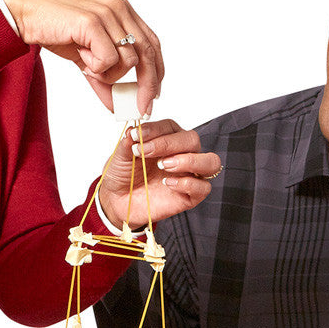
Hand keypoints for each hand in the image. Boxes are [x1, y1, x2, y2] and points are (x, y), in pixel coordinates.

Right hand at [0, 0, 161, 115]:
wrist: (25, 15)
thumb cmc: (55, 30)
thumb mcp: (86, 57)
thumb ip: (104, 79)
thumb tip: (117, 105)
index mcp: (123, 12)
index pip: (152, 44)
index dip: (156, 72)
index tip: (151, 96)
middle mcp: (120, 9)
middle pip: (148, 53)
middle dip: (146, 85)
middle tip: (139, 108)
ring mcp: (108, 13)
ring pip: (129, 60)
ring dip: (108, 74)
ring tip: (87, 64)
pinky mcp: (93, 22)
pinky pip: (108, 59)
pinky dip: (95, 67)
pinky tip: (80, 56)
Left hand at [99, 120, 221, 229]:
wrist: (118, 200)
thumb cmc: (124, 174)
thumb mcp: (121, 155)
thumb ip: (128, 142)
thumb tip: (133, 129)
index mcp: (168, 140)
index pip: (171, 127)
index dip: (155, 129)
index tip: (136, 136)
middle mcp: (183, 154)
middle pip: (192, 140)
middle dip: (169, 143)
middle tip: (146, 152)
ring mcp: (189, 175)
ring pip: (210, 162)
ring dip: (189, 160)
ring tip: (164, 165)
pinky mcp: (190, 197)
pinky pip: (203, 188)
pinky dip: (188, 184)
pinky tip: (166, 183)